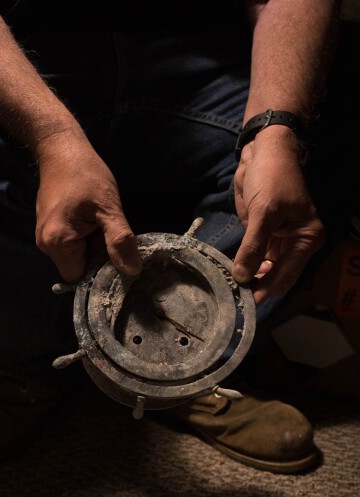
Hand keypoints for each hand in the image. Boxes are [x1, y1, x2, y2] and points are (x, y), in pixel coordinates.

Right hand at [34, 134, 141, 282]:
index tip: (115, 254)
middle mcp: (45, 244)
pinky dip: (83, 237)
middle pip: (75, 267)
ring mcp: (44, 237)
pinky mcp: (48, 228)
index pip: (79, 277)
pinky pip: (68, 244)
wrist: (60, 150)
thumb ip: (119, 240)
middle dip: (95, 256)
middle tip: (109, 231)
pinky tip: (90, 219)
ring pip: (73, 256)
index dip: (99, 270)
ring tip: (100, 222)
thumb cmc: (85, 174)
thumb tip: (133, 270)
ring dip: (90, 246)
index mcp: (57, 242)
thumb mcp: (109, 207)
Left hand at [233, 127, 324, 303]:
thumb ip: (253, 246)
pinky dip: (244, 267)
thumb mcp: (263, 213)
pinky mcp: (264, 236)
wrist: (264, 153)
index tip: (243, 306)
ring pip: (264, 270)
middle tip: (231, 302)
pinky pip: (255, 258)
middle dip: (256, 288)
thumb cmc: (272, 178)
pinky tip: (230, 276)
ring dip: (249, 279)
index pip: (284, 276)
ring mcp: (280, 241)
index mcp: (307, 240)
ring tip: (228, 292)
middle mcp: (296, 244)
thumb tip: (243, 276)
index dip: (264, 291)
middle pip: (276, 277)